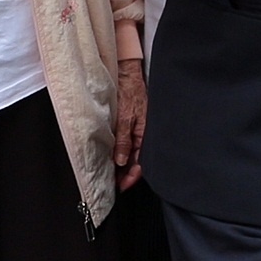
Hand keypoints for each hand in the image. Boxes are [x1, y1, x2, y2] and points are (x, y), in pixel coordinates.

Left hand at [114, 56, 146, 188]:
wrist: (127, 74)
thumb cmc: (129, 91)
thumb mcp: (125, 116)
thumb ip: (124, 139)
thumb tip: (122, 160)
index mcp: (145, 133)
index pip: (141, 162)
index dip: (132, 176)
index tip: (122, 186)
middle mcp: (143, 134)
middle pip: (137, 161)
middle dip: (128, 175)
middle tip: (116, 185)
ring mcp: (138, 130)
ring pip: (133, 154)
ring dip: (124, 166)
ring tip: (114, 176)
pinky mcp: (133, 125)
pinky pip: (130, 144)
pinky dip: (123, 154)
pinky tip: (116, 159)